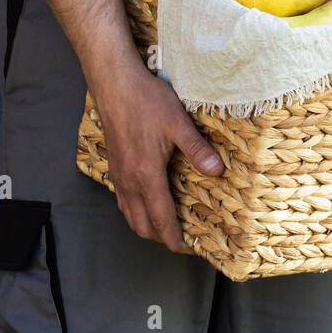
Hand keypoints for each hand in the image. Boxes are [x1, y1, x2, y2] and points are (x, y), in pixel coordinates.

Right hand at [92, 65, 223, 251]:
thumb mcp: (178, 123)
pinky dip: (133, 211)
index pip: (161, 218)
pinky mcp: (114, 165)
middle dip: (159, 237)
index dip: (172, 237)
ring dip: (145, 226)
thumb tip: (218, 171)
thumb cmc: (146, 101)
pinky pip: (122, 199)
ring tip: (164, 228)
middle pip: (142, 224)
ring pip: (129, 213)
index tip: (184, 249)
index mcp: (146, 175)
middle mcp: (129, 180)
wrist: (114, 83)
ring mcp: (118, 174)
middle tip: (179, 241)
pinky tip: (144, 205)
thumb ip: (197, 149)